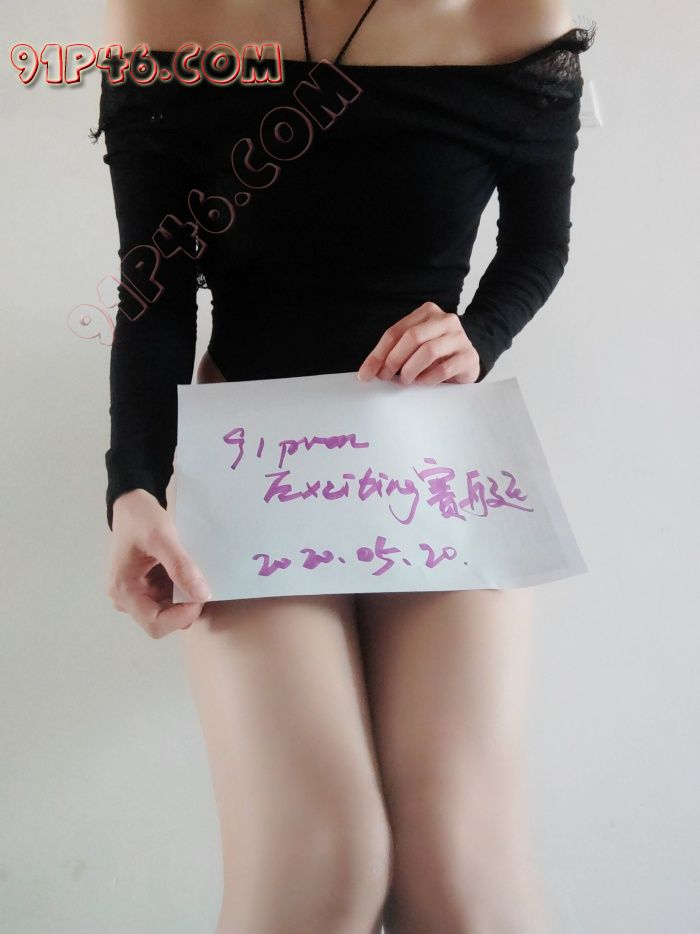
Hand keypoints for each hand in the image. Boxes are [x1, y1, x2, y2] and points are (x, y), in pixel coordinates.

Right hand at [107, 489, 211, 638]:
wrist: (132, 503)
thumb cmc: (141, 518)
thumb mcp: (162, 537)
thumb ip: (181, 567)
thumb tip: (202, 595)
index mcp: (123, 590)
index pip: (155, 624)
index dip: (181, 616)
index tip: (200, 595)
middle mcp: (125, 598)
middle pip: (161, 620)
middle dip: (184, 607)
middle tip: (201, 583)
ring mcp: (134, 593)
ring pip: (167, 611)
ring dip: (184, 597)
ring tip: (193, 574)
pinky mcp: (144, 587)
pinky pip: (167, 598)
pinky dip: (181, 589)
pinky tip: (187, 572)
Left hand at [356, 302, 479, 385]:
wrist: (468, 358)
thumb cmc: (436, 353)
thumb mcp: (414, 347)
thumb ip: (395, 352)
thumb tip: (369, 371)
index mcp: (427, 313)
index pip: (396, 331)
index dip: (378, 354)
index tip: (366, 374)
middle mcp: (445, 320)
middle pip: (412, 337)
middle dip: (393, 360)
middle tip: (385, 377)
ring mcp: (460, 337)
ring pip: (428, 351)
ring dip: (411, 369)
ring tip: (405, 380)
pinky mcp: (469, 356)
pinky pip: (445, 368)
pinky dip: (428, 378)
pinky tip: (423, 382)